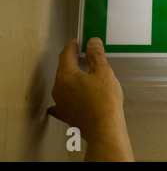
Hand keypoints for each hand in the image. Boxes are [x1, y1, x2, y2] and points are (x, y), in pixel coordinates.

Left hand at [48, 37, 133, 161]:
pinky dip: (69, 96)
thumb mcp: (103, 72)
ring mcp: (61, 103)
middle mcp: (59, 88)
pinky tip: (72, 98)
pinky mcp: (66, 114)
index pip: (66, 54)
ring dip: (73, 78)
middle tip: (85, 56)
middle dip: (74, 61)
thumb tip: (92, 42)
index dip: (72, 46)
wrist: (104, 128)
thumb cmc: (104, 102)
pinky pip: (64, 102)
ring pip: (64, 84)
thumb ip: (96, 55)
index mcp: (66, 75)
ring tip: (87, 76)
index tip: (77, 42)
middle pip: (64, 69)